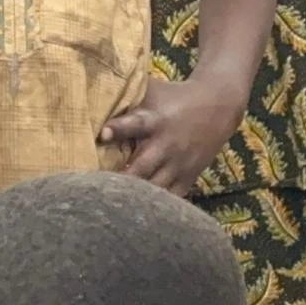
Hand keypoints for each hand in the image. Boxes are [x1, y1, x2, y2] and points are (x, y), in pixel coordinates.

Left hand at [100, 77, 246, 193]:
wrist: (217, 107)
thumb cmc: (173, 97)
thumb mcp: (151, 90)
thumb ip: (124, 95)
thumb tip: (88, 89)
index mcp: (154, 120)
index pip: (134, 125)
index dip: (118, 129)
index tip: (102, 134)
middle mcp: (166, 145)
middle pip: (142, 167)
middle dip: (122, 179)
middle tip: (98, 190)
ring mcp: (178, 163)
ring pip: (155, 187)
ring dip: (136, 197)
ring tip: (115, 207)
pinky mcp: (188, 176)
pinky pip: (172, 197)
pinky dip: (157, 206)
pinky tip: (139, 214)